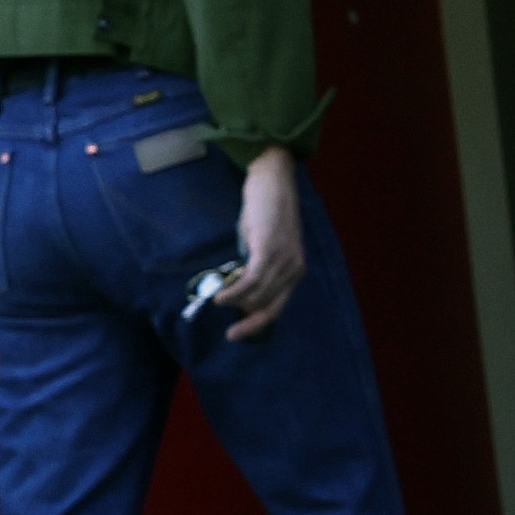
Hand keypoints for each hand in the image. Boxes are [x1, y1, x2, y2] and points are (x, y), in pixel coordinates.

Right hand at [223, 148, 310, 341]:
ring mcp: (283, 260)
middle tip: (228, 325)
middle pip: (267, 305)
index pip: (277, 306)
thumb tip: (240, 290)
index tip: (238, 333)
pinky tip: (221, 298)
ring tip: (219, 302)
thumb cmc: (266, 211)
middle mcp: (294, 269)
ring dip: (236, 303)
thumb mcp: (263, 244)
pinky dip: (234, 292)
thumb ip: (256, 266)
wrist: (273, 181)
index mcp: (295, 269)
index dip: (258, 323)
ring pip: (257, 295)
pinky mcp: (269, 250)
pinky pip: (250, 281)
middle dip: (246, 318)